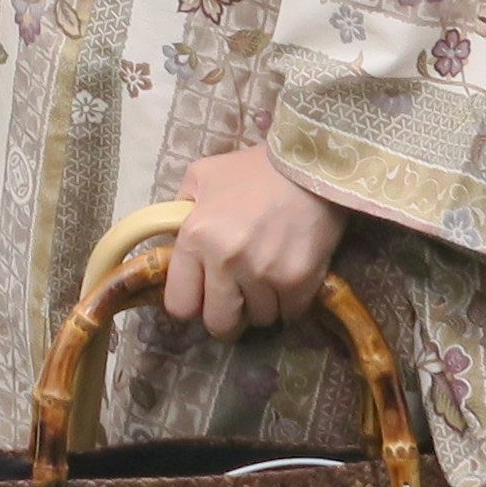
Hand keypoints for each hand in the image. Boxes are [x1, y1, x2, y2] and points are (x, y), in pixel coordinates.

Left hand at [161, 146, 347, 341]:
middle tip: (238, 296)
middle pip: (219, 324)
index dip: (193, 302)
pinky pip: (290, 312)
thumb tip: (174, 238)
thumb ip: (182, 209)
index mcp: (196, 237)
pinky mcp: (299, 279)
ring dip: (263, 304)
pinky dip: (291, 300)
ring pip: (258, 319)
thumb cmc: (255, 169)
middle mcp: (226, 260)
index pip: (180, 305)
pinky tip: (291, 274)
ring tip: (269, 276)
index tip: (205, 293)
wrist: (312, 162)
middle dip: (228, 314)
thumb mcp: (203, 175)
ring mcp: (264, 273)